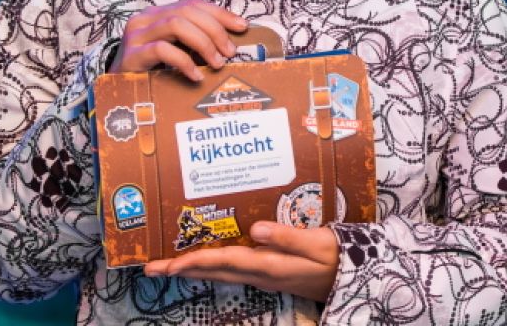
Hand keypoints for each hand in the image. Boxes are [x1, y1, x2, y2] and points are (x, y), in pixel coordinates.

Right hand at [111, 0, 246, 79]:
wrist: (114, 90)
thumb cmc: (149, 71)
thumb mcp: (173, 51)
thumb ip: (193, 42)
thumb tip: (230, 44)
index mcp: (157, 14)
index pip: (193, 4)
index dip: (220, 13)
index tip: (242, 26)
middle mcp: (145, 20)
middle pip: (187, 11)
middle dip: (215, 30)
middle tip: (230, 52)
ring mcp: (136, 36)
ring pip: (176, 25)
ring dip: (204, 43)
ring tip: (216, 63)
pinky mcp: (131, 56)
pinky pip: (163, 50)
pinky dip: (185, 62)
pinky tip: (196, 75)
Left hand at [145, 222, 339, 301]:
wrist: (355, 278)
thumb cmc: (338, 257)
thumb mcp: (317, 244)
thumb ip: (287, 237)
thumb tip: (255, 229)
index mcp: (270, 265)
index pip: (225, 263)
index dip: (196, 262)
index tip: (170, 263)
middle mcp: (261, 273)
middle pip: (214, 272)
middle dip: (182, 269)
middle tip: (151, 267)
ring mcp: (264, 275)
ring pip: (220, 273)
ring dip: (193, 269)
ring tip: (168, 265)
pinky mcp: (269, 273)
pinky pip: (233, 270)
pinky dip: (213, 266)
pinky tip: (206, 260)